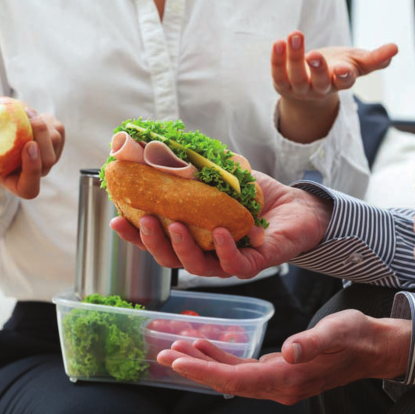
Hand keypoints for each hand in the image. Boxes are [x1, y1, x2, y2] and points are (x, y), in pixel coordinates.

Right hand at [0, 111, 65, 198]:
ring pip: (54, 143)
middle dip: (41, 138)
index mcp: (16, 183)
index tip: (28, 146)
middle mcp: (36, 173)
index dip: (32, 170)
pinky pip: (58, 130)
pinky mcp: (56, 142)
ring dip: (41, 125)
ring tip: (23, 111)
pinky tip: (31, 114)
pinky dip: (46, 119)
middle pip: (48, 160)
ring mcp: (49, 157)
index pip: (31, 187)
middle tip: (28, 118)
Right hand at [110, 172, 332, 277]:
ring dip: (183, 248)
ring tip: (176, 225)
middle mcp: (207, 253)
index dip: (135, 234)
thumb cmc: (256, 196)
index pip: (159, 240)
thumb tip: (162, 146)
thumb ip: (193, 169)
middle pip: (171, 258)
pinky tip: (217, 232)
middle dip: (153, 242)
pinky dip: (224, 250)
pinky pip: (235, 264)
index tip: (116, 218)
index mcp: (194, 236)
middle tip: (144, 219)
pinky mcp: (255, 263)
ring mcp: (229, 261)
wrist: (298, 206)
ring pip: (198, 267)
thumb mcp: (220, 177)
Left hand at [156, 310, 410, 403]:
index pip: (238, 380)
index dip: (206, 371)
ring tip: (176, 346)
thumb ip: (312, 343)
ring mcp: (278, 381)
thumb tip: (289, 352)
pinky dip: (222, 357)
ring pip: (232, 376)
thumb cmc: (357, 336)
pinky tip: (205, 344)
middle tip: (162, 355)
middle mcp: (279, 386)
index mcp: (289, 379)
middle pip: (228, 381)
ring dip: (204, 361)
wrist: (373, 347)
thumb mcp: (337, 331)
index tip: (178, 361)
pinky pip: (243, 368)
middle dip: (195, 368)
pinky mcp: (278, 371)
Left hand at [272, 30, 397, 142]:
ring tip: (294, 35)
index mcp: (340, 82)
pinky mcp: (282, 85)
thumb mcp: (357, 62)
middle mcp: (320, 89)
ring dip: (294, 58)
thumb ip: (375, 58)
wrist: (311, 85)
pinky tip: (278, 43)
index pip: (344, 81)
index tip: (342, 68)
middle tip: (313, 54)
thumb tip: (395, 49)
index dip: (343, 75)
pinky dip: (277, 60)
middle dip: (317, 69)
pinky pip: (278, 74)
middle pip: (319, 82)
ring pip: (296, 77)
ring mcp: (300, 89)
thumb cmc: (338, 69)